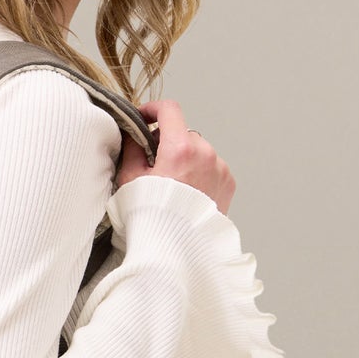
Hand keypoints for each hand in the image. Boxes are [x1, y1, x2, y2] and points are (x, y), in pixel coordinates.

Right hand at [114, 100, 234, 214]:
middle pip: (183, 133)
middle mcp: (205, 154)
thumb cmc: (151, 216)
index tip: (143, 117)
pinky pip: (212, 166)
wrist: (176, 248)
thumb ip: (132, 149)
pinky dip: (199, 171)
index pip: (169, 110)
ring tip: (171, 183)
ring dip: (185, 157)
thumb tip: (133, 133)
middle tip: (152, 163)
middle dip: (167, 142)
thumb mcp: (130, 179)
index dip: (152, 109)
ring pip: (198, 150)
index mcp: (180, 149)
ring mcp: (220, 168)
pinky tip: (186, 191)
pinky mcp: (228, 182)